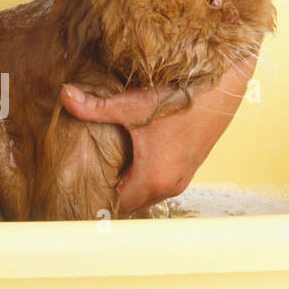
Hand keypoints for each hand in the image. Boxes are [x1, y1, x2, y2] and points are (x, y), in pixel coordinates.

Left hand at [61, 61, 254, 214]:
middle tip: (84, 181)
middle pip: (130, 203)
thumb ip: (95, 106)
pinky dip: (143, 179)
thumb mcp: (133, 103)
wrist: (223, 85)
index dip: (95, 198)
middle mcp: (170, 185)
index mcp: (153, 178)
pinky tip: (130, 160)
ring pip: (146, 195)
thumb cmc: (183, 97)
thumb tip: (65, 95)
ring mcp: (182, 178)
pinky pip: (159, 185)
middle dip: (109, 193)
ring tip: (104, 172)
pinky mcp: (189, 167)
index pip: (115, 204)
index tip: (76, 192)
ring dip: (128, 187)